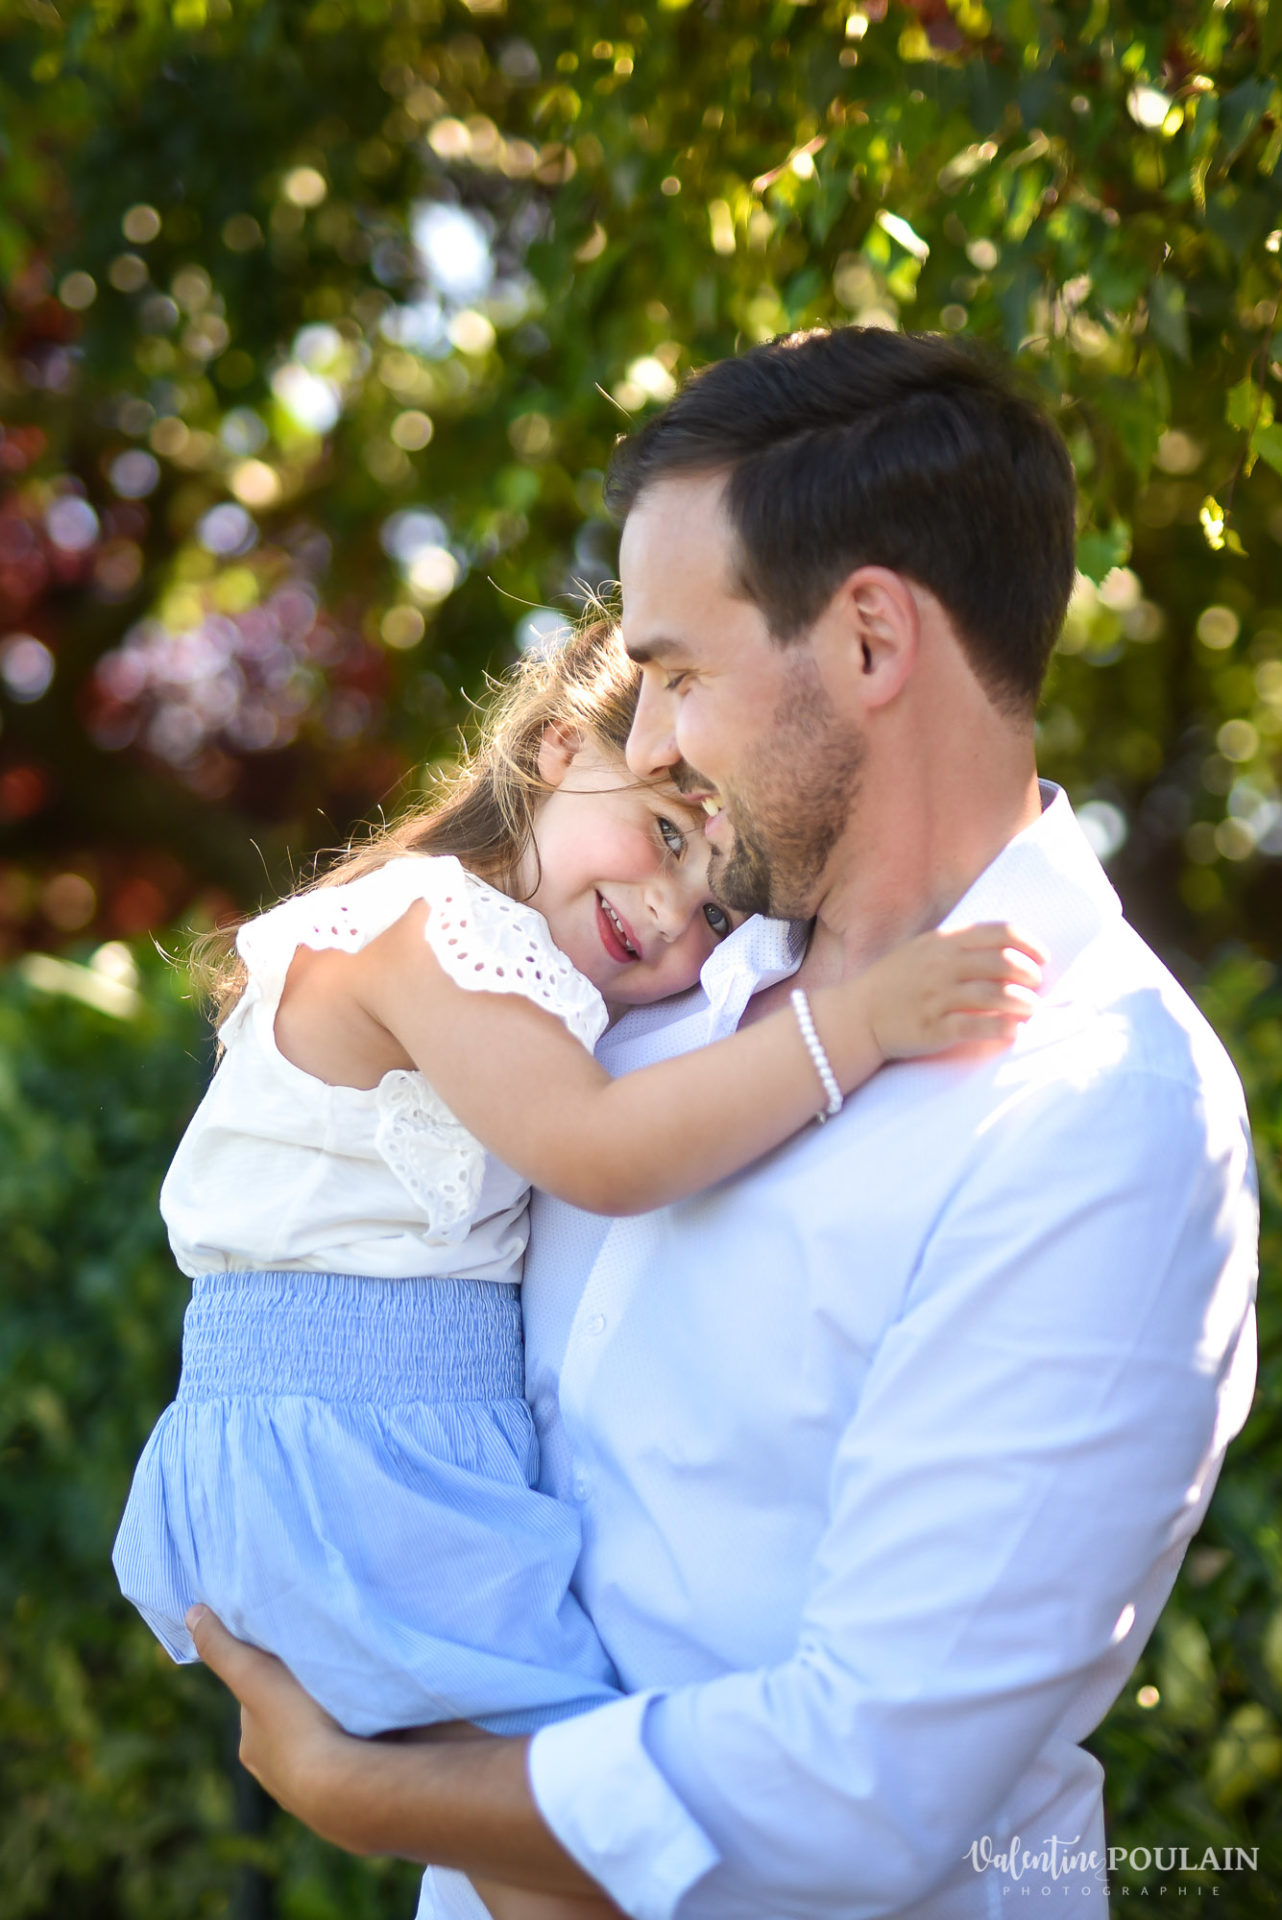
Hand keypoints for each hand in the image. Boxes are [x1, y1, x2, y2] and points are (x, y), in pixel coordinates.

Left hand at [186, 1604, 361, 1848]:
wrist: (348, 1785)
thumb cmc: (296, 1725)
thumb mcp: (252, 1674)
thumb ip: (222, 1647)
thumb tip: (192, 1613)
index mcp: (253, 1747)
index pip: (262, 1701)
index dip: (278, 1675)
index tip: (300, 1654)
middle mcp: (279, 1776)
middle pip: (294, 1723)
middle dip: (310, 1702)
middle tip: (335, 1670)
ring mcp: (318, 1792)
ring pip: (329, 1744)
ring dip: (343, 1724)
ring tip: (365, 1696)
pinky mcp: (355, 1800)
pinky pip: (359, 1762)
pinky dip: (368, 1745)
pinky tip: (382, 1728)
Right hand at [864, 921, 1045, 1061]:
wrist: (858, 1015)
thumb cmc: (897, 981)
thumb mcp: (925, 949)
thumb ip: (961, 946)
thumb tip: (1009, 952)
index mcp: (944, 942)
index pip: (999, 933)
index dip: (1029, 944)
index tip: (1042, 959)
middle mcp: (942, 966)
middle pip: (1003, 962)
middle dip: (1030, 975)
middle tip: (1037, 986)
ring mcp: (937, 997)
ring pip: (995, 994)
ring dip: (1023, 1003)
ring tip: (1032, 1009)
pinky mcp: (933, 1028)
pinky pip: (976, 1026)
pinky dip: (1001, 1028)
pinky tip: (1013, 1031)